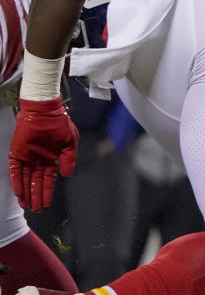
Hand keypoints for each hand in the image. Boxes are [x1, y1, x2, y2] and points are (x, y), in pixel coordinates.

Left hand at [9, 97, 77, 212]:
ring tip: (26, 205)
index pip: (48, 179)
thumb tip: (67, 175)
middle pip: (36, 182)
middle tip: (36, 209)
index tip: (47, 204)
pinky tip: (19, 192)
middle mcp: (38, 161)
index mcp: (51, 158)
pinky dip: (17, 181)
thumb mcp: (70, 142)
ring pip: (25, 179)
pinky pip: (16, 171)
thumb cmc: (59, 124)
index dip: (47, 192)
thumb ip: (69, 159)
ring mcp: (27, 158)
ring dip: (25, 192)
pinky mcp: (17, 154)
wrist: (44, 112)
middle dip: (36, 196)